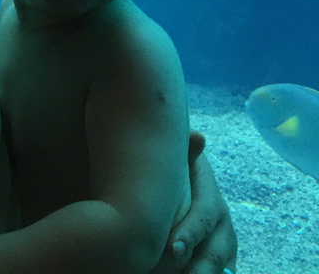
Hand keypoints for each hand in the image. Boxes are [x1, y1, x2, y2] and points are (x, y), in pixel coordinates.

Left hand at [163, 132, 237, 272]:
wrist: (185, 189)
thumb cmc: (179, 174)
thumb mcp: (183, 162)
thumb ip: (188, 152)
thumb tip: (198, 136)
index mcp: (213, 203)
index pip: (204, 219)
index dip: (190, 233)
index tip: (171, 247)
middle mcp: (223, 230)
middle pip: (214, 254)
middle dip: (197, 268)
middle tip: (175, 273)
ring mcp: (223, 251)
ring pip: (218, 270)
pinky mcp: (220, 265)